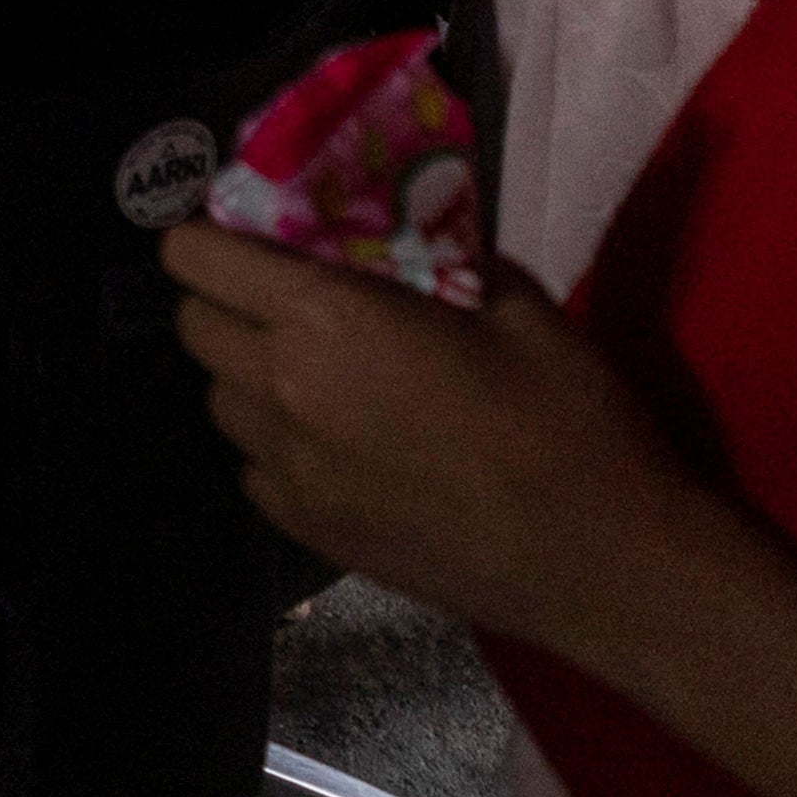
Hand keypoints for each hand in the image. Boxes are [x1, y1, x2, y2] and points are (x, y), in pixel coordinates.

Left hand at [164, 225, 708, 653]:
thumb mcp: (516, 303)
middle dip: (224, 300)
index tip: (245, 236)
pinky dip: (276, 447)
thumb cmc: (566, 420)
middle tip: (284, 299)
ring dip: (248, 375)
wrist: (602, 561)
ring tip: (316, 374)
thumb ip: (445, 256)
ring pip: (220, 402)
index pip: (197, 258)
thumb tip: (417, 237)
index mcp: (324, 319)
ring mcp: (290, 473)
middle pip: (194, 328)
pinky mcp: (310, 535)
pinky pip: (255, 470)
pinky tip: (340, 445)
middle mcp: (283, 391)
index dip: (208, 237)